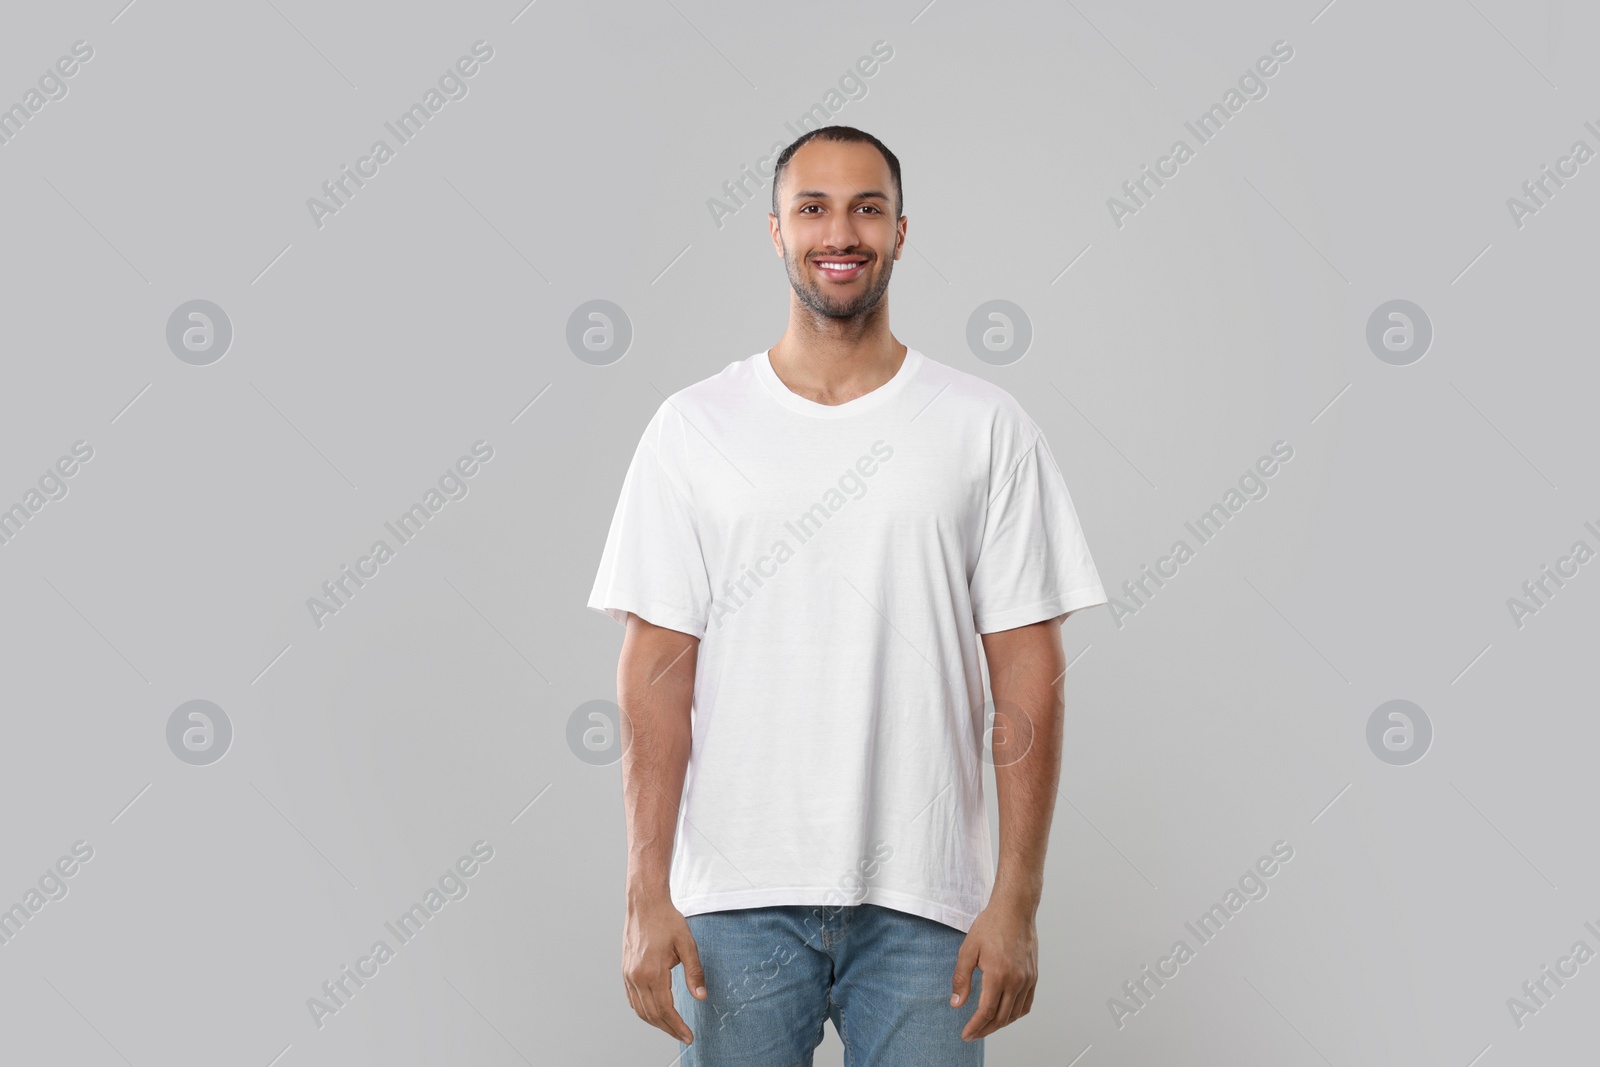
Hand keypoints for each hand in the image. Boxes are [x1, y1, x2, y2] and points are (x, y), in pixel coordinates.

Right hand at [622, 894, 706, 1043]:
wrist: (645, 903)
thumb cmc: (667, 920)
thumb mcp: (687, 944)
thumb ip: (694, 972)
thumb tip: (701, 996)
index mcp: (652, 972)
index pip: (665, 1009)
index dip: (677, 1026)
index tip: (688, 1036)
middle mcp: (636, 976)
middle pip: (651, 1014)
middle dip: (668, 1029)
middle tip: (683, 1037)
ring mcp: (628, 974)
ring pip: (640, 1010)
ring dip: (656, 1023)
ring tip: (671, 1028)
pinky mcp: (625, 971)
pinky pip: (632, 999)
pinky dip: (643, 1011)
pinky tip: (654, 1013)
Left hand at [950, 896, 1037, 1040]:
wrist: (1014, 910)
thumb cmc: (990, 926)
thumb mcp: (968, 950)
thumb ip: (961, 978)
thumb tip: (956, 1004)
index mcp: (998, 974)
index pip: (986, 1012)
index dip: (975, 1027)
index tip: (965, 1034)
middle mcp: (1016, 980)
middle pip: (1001, 1018)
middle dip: (985, 1030)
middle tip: (972, 1034)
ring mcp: (1027, 979)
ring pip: (1014, 1014)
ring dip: (999, 1024)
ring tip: (985, 1026)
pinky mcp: (1033, 976)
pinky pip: (1026, 1004)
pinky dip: (1015, 1014)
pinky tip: (1004, 1014)